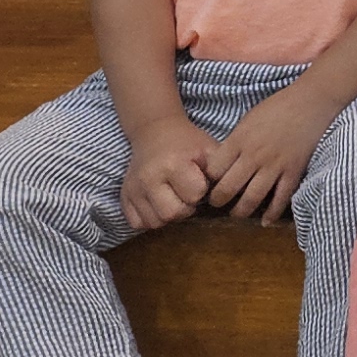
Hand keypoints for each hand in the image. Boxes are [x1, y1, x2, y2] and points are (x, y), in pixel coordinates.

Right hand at [119, 111, 217, 233]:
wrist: (155, 132)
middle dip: (185, 209)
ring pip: (154, 222)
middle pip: (171, 214)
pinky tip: (160, 205)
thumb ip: (221, 170)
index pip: (194, 195)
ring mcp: (133, 189)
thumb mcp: (209, 149)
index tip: (200, 183)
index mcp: (173, 164)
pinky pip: (137, 223)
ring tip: (175, 200)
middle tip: (187, 196)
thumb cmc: (188, 143)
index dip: (201, 191)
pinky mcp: (124, 197)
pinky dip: (151, 219)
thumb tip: (232, 193)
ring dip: (168, 216)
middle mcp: (149, 178)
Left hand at [202, 80, 337, 223]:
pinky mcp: (294, 171)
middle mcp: (254, 156)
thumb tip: (223, 165)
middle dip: (218, 200)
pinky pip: (281, 198)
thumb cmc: (277, 107)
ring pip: (252, 198)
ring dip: (241, 211)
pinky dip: (272, 213)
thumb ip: (235, 143)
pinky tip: (265, 221)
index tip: (208, 185)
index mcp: (239, 140)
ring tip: (237, 213)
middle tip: (217, 203)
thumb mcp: (248, 121)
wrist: (311, 101)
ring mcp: (275, 165)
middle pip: (228, 188)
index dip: (208, 180)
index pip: (214, 170)